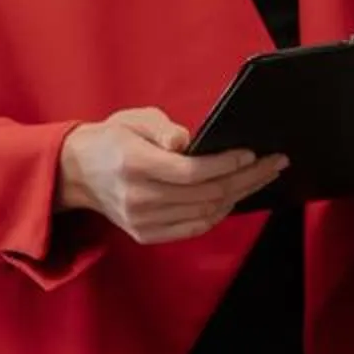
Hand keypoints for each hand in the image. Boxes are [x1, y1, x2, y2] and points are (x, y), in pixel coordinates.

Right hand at [58, 108, 285, 245]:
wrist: (78, 173)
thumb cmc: (112, 139)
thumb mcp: (134, 119)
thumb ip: (162, 128)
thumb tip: (185, 142)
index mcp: (134, 164)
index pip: (191, 172)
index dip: (226, 164)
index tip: (251, 153)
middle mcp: (138, 198)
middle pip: (205, 194)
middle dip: (247, 178)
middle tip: (275, 162)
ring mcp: (142, 221)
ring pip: (205, 213)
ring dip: (239, 195)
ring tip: (263, 177)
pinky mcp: (146, 234)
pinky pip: (193, 227)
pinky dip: (219, 212)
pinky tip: (236, 195)